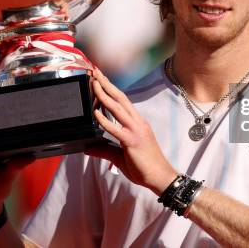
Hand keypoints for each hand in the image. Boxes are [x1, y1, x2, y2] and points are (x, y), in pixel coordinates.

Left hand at [86, 69, 177, 195]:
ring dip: (104, 94)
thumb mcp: (120, 157)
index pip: (122, 101)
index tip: (100, 78)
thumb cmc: (144, 167)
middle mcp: (137, 122)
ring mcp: (136, 130)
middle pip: (120, 98)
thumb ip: (104, 150)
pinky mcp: (133, 141)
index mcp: (136, 123)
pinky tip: (95, 112)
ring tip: (94, 83)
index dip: (111, 88)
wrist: (161, 177)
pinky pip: (116, 129)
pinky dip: (105, 120)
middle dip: (107, 84)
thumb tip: (88, 147)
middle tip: (95, 71)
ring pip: (118, 108)